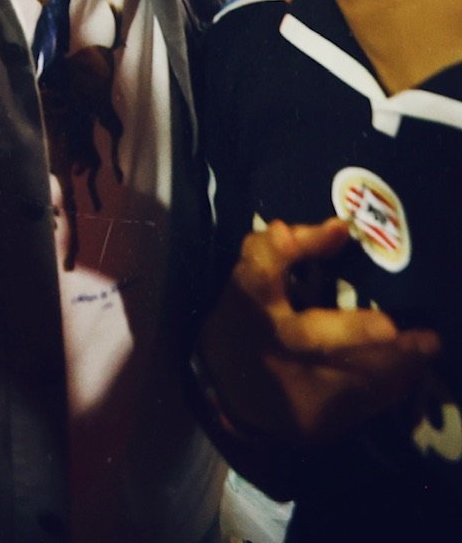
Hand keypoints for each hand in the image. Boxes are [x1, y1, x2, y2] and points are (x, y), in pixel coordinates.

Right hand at [199, 218, 441, 444]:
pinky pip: (360, 404)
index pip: (263, 267)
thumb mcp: (251, 280)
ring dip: (393, 361)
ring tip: (426, 344)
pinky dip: (390, 385)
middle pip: (311, 336)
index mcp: (251, 301)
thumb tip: (340, 228)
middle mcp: (272, 345)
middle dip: (353, 332)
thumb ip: (283, 250)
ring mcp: (292, 390)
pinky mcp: (313, 422)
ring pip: (350, 376)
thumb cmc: (246, 320)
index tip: (336, 230)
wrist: (225, 388)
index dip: (294, 249)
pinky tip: (411, 369)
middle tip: (392, 327)